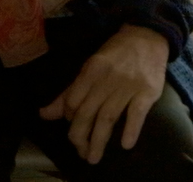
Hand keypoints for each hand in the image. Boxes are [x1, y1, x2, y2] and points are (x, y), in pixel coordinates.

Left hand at [38, 24, 169, 163]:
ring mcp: (129, 85)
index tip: (73, 128)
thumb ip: (69, 92)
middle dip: (80, 136)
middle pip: (88, 112)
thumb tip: (44, 114)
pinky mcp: (148, 91)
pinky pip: (137, 113)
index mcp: (91, 69)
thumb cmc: (115, 53)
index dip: (69, 118)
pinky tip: (125, 144)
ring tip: (93, 157)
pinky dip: (131, 129)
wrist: (147, 35)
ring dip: (99, 140)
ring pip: (109, 116)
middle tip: (80, 153)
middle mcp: (108, 78)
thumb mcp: (90, 66)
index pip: (72, 101)